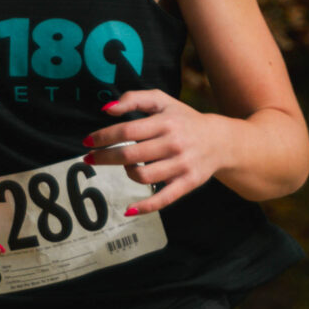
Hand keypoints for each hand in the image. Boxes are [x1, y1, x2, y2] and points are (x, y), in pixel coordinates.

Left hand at [84, 91, 228, 214]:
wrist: (221, 140)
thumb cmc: (184, 120)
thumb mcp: (163, 102)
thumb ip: (135, 99)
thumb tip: (107, 109)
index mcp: (166, 122)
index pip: (127, 130)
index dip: (103, 137)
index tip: (87, 141)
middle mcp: (174, 143)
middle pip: (130, 154)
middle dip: (104, 157)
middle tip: (90, 158)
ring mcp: (181, 165)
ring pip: (143, 176)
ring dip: (127, 173)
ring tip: (125, 167)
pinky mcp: (188, 183)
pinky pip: (164, 198)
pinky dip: (145, 206)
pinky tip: (128, 209)